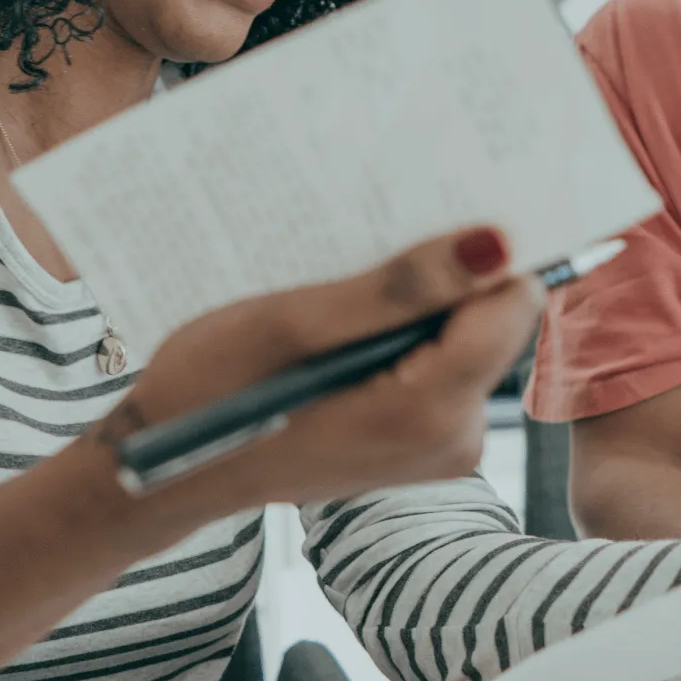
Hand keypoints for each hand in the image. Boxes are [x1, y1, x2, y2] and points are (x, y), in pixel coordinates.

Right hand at [98, 227, 541, 514]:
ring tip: (346, 286)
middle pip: (491, 320)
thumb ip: (400, 288)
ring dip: (416, 303)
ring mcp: (439, 446)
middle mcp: (454, 439)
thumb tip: (495, 245)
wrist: (170, 468)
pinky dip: (402, 333)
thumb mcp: (294, 323)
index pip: (511, 303)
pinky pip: (438, 364)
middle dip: (442, 277)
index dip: (480, 252)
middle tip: (372, 246)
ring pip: (463, 338)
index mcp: (428, 412)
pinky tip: (346, 320)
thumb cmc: (212, 392)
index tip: (433, 212)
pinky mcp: (420, 441)